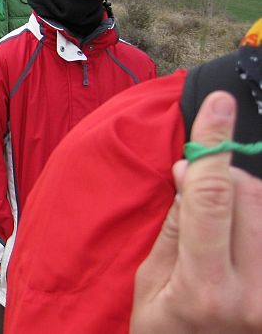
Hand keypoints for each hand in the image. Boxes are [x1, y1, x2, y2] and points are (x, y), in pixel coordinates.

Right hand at [131, 91, 261, 333]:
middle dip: (223, 181)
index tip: (217, 105)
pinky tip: (238, 235)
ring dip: (243, 202)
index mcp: (205, 289)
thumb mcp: (150, 281)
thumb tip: (188, 170)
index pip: (212, 198)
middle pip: (247, 198)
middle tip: (197, 191)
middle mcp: (252, 295)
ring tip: (219, 230)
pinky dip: (253, 219)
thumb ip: (175, 225)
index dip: (214, 145)